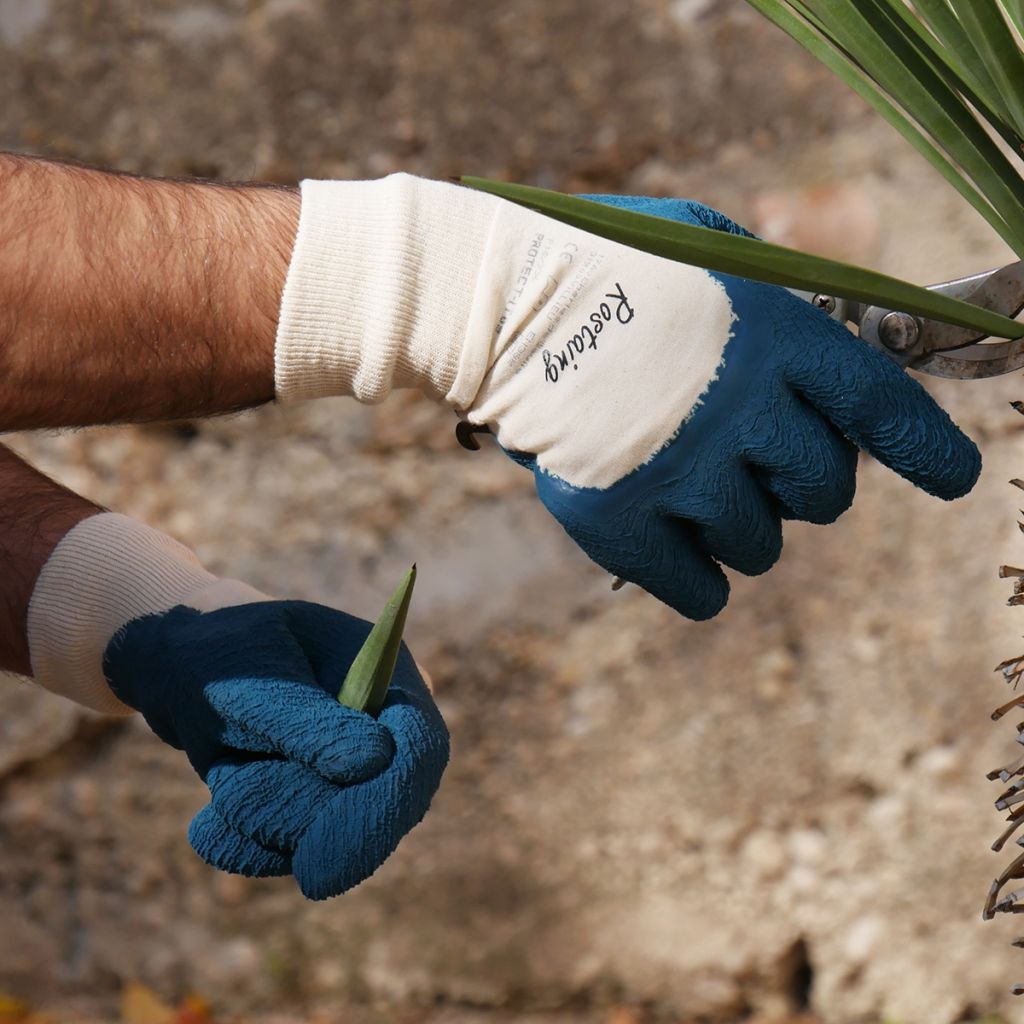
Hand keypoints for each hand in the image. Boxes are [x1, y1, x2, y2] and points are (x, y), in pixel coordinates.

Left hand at [103, 599, 447, 898]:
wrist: (190, 667)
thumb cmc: (225, 659)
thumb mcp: (252, 681)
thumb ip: (308, 724)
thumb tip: (373, 762)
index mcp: (394, 680)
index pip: (419, 750)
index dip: (385, 805)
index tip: (331, 855)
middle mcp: (388, 736)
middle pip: (382, 809)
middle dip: (299, 811)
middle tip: (231, 793)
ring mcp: (358, 780)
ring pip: (322, 839)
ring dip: (257, 813)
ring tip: (221, 759)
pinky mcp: (320, 816)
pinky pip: (284, 856)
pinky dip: (238, 839)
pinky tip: (209, 816)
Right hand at [273, 176, 978, 617]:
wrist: (490, 302)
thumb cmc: (599, 264)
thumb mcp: (704, 250)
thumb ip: (776, 305)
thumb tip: (824, 362)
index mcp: (772, 336)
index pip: (880, 407)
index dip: (927, 450)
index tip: (953, 479)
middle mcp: (740, 412)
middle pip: (827, 495)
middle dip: (806, 484)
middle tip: (755, 459)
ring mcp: (680, 475)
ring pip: (763, 548)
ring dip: (741, 523)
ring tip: (689, 481)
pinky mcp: (621, 524)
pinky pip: (700, 594)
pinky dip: (695, 578)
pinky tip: (669, 540)